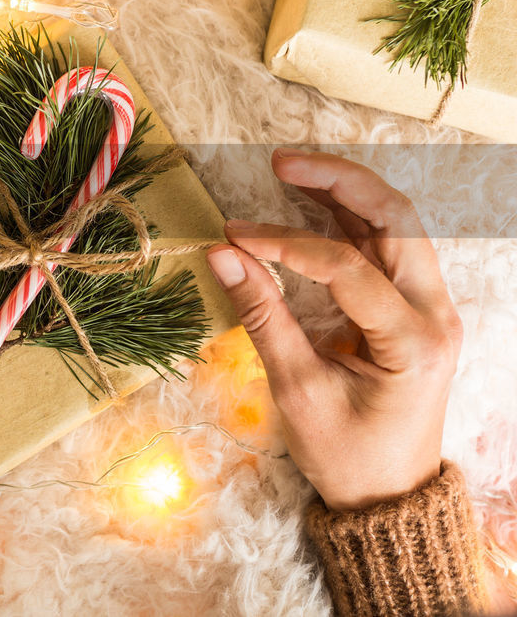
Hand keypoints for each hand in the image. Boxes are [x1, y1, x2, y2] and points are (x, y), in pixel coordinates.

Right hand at [205, 150, 461, 510]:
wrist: (391, 495)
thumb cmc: (346, 454)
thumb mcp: (296, 390)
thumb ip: (262, 315)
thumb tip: (223, 254)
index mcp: (413, 341)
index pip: (346, 266)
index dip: (284, 242)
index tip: (232, 237)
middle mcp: (435, 313)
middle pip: (398, 218)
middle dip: (339, 180)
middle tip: (280, 162)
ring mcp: (431, 306)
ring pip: (398, 223)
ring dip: (348, 189)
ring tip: (291, 169)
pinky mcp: (414, 307)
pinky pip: (388, 245)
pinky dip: (351, 216)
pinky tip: (312, 201)